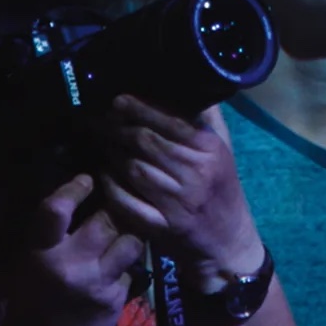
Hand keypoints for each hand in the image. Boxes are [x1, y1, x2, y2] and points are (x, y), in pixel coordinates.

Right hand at [0, 174, 147, 325]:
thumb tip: (81, 199)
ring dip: (130, 236)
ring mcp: (95, 281)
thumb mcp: (33, 265)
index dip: (75, 187)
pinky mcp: (115, 298)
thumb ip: (53, 235)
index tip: (89, 179)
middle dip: (116, 210)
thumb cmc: (33, 305)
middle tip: (118, 207)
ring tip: (123, 238)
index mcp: (40, 251)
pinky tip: (121, 269)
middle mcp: (68, 263)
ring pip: (129, 239)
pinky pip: (133, 267)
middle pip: (107, 218)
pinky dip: (130, 264)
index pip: (56, 208)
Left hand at [97, 96, 260, 286]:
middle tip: (97, 120)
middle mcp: (195, 172)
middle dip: (116, 128)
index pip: (169, 121)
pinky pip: (127, 201)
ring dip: (111, 154)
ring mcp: (178, 201)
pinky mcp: (163, 226)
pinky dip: (111, 186)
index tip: (117, 100)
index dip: (138, 108)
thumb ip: (207, 119)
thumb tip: (190, 83)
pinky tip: (104, 174)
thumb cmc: (221, 189)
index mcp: (210, 149)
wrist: (228, 242)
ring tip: (99, 143)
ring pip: (133, 168)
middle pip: (145, 142)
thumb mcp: (223, 151)